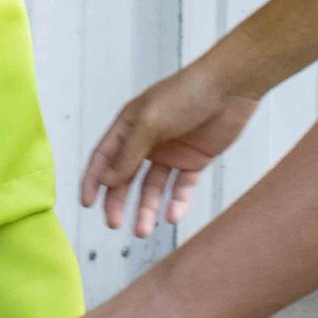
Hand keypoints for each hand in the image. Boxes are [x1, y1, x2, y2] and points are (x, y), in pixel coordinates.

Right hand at [80, 58, 259, 238]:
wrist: (230, 87)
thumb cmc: (186, 94)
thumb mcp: (150, 122)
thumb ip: (128, 153)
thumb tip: (107, 180)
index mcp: (130, 125)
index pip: (104, 156)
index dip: (93, 180)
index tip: (87, 204)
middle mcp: (147, 140)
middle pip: (125, 177)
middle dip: (118, 201)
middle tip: (114, 223)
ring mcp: (171, 152)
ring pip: (152, 187)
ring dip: (146, 208)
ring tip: (143, 230)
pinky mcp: (195, 160)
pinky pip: (181, 187)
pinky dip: (176, 202)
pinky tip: (172, 215)